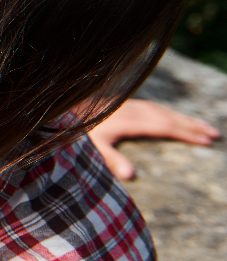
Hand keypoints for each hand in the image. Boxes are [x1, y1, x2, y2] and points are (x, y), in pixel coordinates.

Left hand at [87, 99, 220, 179]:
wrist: (67, 108)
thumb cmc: (81, 131)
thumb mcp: (93, 148)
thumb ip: (111, 160)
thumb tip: (130, 176)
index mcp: (130, 122)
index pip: (164, 127)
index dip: (185, 133)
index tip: (205, 141)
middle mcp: (133, 111)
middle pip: (169, 117)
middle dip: (192, 125)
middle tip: (215, 134)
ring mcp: (130, 106)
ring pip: (163, 110)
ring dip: (184, 118)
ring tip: (204, 126)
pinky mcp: (126, 105)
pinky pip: (155, 108)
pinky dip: (170, 113)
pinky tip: (176, 118)